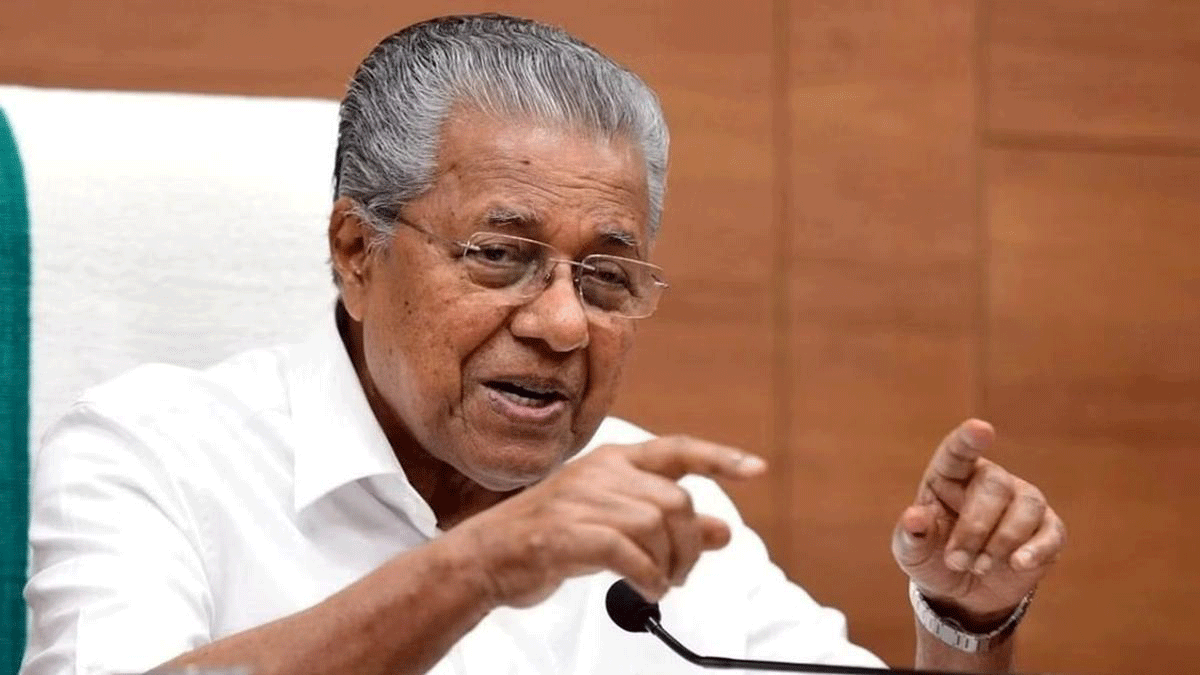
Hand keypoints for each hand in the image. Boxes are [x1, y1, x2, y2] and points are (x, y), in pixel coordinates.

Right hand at [453, 437, 765, 607]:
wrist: (486, 557)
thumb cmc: (550, 538)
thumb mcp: (615, 524)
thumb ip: (667, 523)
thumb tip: (722, 531)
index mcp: (611, 461)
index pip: (676, 450)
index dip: (719, 458)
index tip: (756, 469)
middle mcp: (600, 473)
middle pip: (675, 502)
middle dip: (689, 545)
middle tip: (680, 573)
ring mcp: (581, 501)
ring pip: (656, 527)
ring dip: (669, 566)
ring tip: (658, 583)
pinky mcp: (567, 533)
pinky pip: (629, 554)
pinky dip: (647, 577)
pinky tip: (645, 589)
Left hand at [891, 420, 1065, 625]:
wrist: (963, 593)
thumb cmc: (933, 558)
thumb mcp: (912, 552)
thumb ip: (911, 535)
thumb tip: (914, 517)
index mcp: (950, 476)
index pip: (959, 451)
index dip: (969, 439)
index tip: (980, 429)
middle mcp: (989, 480)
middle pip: (995, 486)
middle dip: (975, 529)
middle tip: (956, 561)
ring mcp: (1021, 502)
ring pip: (1026, 505)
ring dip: (1001, 542)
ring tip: (978, 568)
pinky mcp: (1047, 530)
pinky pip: (1051, 532)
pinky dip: (1035, 550)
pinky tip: (1017, 565)